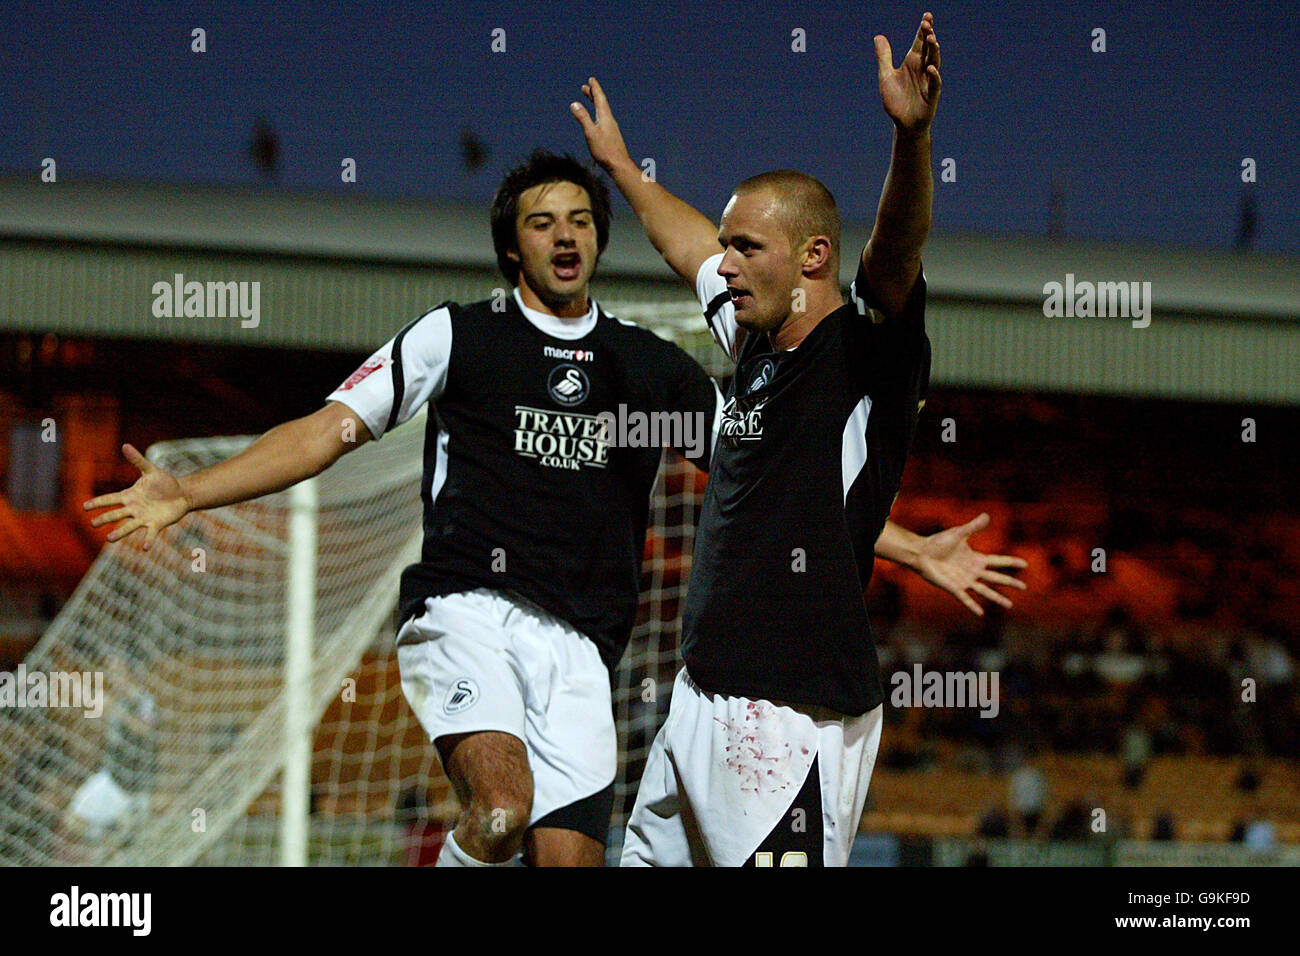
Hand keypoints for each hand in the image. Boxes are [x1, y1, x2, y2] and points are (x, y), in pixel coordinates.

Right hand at [83, 444, 189, 549]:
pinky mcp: (156, 524)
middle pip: (116, 514)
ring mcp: (144, 517)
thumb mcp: (151, 470)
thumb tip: (125, 445)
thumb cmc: (164, 482)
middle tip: (92, 523)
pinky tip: (144, 548)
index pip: (110, 499)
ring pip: (129, 526)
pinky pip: (150, 534)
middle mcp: (134, 509)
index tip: (84, 506)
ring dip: (120, 533)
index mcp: (130, 496)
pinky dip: (147, 540)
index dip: (98, 502)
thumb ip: (138, 460)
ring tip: (109, 539)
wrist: (181, 494)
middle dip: (105, 518)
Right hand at [570, 76, 634, 172]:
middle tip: (586, 87)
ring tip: (589, 99)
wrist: (619, 165)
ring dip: (595, 103)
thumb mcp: (591, 133)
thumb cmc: (605, 151)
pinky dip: (597, 113)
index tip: (591, 79)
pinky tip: (596, 118)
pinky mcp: (611, 135)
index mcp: (605, 117)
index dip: (595, 89)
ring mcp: (611, 128)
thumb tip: (574, 104)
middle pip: (601, 104)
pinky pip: (603, 118)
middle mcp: (609, 120)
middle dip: (593, 94)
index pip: (600, 99)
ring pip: (602, 111)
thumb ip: (583, 118)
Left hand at [874, 12, 941, 131]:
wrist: (903, 124)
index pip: (919, 42)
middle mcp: (922, 69)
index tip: (927, 16)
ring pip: (935, 62)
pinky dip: (934, 75)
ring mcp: (929, 81)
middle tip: (928, 23)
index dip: (923, 29)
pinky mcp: (931, 95)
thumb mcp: (886, 76)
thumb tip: (878, 36)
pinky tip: (931, 67)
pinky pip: (935, 83)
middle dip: (929, 35)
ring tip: (931, 39)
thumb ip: (884, 57)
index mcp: (912, 62)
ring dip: (934, 51)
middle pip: (928, 48)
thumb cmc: (896, 101)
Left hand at [915, 513, 1025, 615]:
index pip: (998, 561)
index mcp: (976, 559)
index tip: (1025, 564)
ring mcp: (964, 581)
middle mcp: (973, 571)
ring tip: (1010, 605)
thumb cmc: (939, 542)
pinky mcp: (954, 587)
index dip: (1011, 562)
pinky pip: (965, 598)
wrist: (922, 552)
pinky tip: (981, 613)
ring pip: (985, 591)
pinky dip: (972, 605)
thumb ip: (973, 527)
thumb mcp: (959, 533)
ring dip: (997, 598)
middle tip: (1024, 587)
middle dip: (1010, 582)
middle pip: (995, 578)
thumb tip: (986, 515)